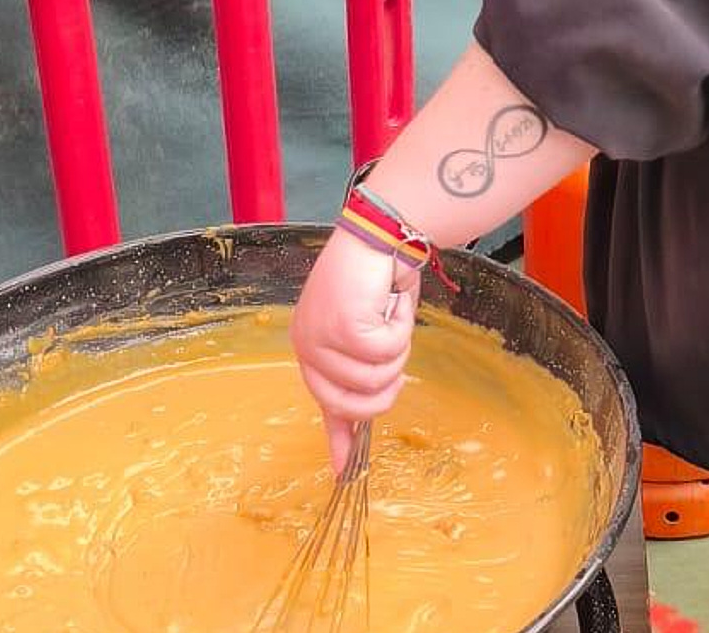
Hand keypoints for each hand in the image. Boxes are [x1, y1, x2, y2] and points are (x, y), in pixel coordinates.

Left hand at [289, 229, 420, 474]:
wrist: (378, 232)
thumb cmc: (376, 278)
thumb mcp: (367, 332)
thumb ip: (363, 371)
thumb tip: (377, 405)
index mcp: (311, 347)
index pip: (324, 403)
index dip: (339, 439)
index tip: (342, 475)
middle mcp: (308, 346)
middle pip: (354, 404)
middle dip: (388, 385)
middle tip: (396, 356)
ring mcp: (321, 337)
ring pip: (376, 378)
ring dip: (398, 349)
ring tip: (390, 315)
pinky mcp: (343, 327)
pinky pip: (387, 352)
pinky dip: (400, 328)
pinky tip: (389, 302)